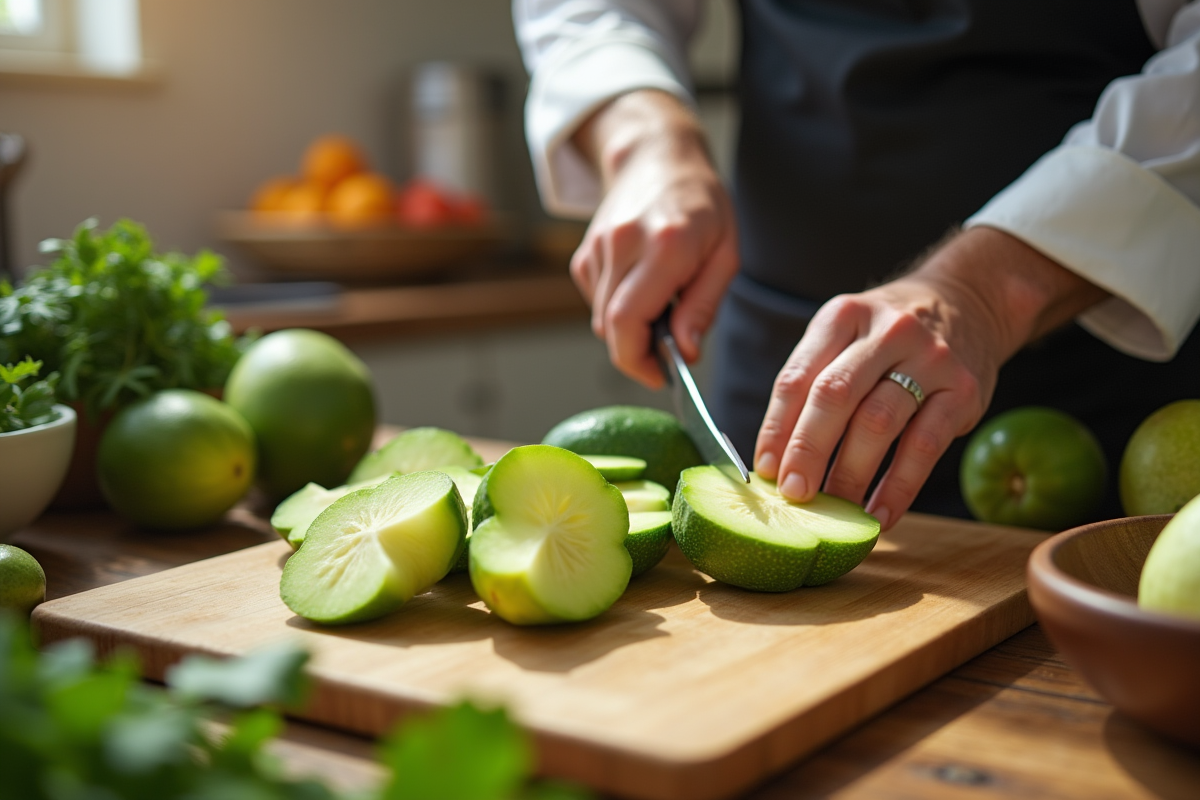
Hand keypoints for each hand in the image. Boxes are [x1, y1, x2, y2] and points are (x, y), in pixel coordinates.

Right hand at [570, 90, 738, 386]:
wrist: (656, 156)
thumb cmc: (701, 204)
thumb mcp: (725, 254)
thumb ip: (703, 306)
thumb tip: (684, 353)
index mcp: (665, 246)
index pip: (629, 322)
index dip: (638, 362)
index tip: (660, 376)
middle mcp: (623, 245)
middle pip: (611, 328)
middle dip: (637, 352)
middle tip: (666, 352)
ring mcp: (598, 248)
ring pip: (603, 319)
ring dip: (631, 326)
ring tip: (662, 299)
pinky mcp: (584, 254)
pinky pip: (597, 302)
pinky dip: (619, 306)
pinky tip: (640, 281)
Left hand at [753, 227, 1109, 530]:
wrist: (969, 302)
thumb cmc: (888, 337)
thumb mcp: (847, 337)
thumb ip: (813, 385)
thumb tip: (776, 461)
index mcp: (843, 316)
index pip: (798, 378)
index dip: (776, 428)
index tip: (764, 471)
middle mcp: (887, 331)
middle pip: (835, 396)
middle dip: (807, 450)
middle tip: (793, 494)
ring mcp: (930, 358)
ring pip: (878, 423)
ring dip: (850, 474)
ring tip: (833, 513)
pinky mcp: (963, 390)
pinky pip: (925, 447)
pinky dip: (898, 488)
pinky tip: (878, 515)